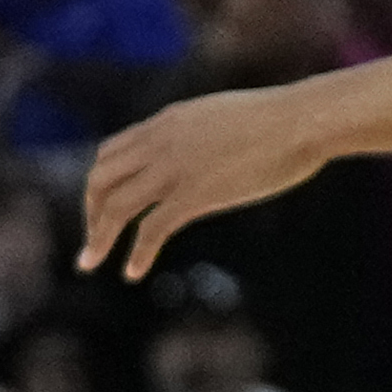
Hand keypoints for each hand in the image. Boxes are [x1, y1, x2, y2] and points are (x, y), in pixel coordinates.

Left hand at [80, 88, 322, 280]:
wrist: (302, 120)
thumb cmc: (280, 120)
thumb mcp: (223, 118)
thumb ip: (200, 135)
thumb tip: (203, 153)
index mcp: (168, 121)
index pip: (111, 151)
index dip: (100, 183)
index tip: (103, 208)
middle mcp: (161, 142)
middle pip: (100, 178)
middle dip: (90, 211)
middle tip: (94, 240)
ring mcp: (175, 168)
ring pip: (115, 206)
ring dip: (98, 238)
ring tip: (90, 263)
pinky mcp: (194, 194)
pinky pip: (150, 230)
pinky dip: (136, 254)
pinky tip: (133, 272)